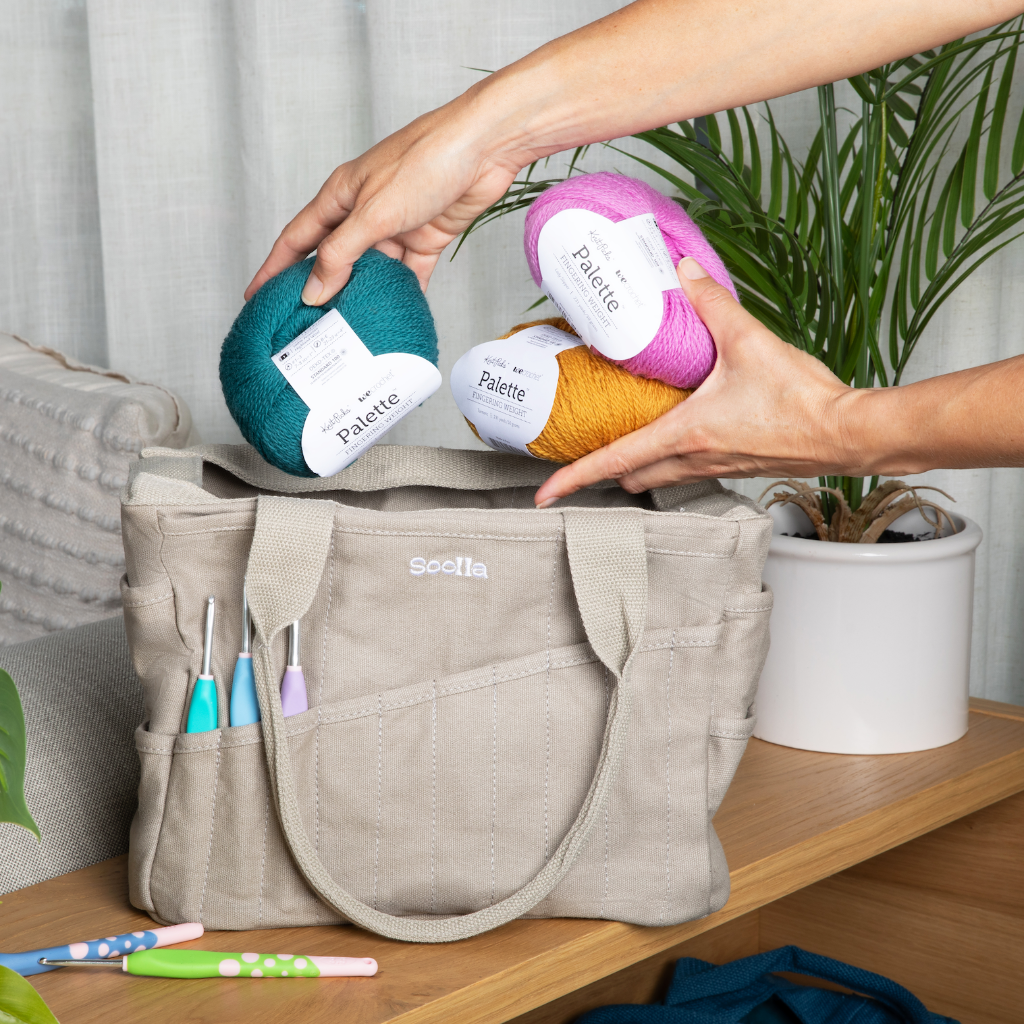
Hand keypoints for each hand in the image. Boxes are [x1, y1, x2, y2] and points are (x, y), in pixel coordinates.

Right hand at [244, 90, 523, 303]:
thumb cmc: (426, 160)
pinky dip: (403, 293)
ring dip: (364, 297)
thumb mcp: (374, 211)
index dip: (275, 268)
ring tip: (351, 331)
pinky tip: (394, 316)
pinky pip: (409, 273)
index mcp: (340, 195)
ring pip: (372, 270)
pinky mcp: (426, 237)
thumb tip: (313, 290)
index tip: (256, 296)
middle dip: (321, 291)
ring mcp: (396, 225)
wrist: (484, 148)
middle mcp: (364, 211)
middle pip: (334, 259)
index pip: (297, 239)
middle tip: (306, 325)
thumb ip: (342, 253)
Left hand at [534, 257, 870, 507]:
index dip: (573, 478)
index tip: (544, 494)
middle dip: (605, 471)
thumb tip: (683, 269)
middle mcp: (694, 459)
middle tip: (585, 454)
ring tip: (627, 441)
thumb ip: (710, 304)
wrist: (849, 433)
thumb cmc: (803, 400)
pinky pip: (688, 471)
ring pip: (659, 479)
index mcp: (686, 434)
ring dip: (638, 468)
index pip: (614, 462)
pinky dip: (671, 461)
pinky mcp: (736, 467)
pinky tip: (682, 434)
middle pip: (631, 477)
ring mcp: (715, 468)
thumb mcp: (749, 341)